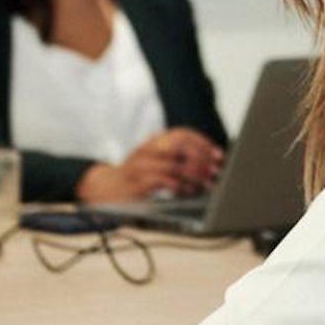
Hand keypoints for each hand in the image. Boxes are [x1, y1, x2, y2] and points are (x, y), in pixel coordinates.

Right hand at [76, 128, 223, 202]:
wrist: (107, 189)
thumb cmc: (136, 176)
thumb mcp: (153, 159)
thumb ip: (173, 156)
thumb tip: (207, 161)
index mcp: (153, 141)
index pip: (182, 134)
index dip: (203, 143)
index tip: (218, 154)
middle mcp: (147, 148)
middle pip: (181, 147)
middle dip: (202, 158)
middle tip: (216, 170)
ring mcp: (141, 164)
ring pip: (176, 165)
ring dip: (196, 176)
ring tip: (207, 184)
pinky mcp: (138, 182)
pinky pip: (165, 181)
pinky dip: (181, 186)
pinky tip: (188, 191)